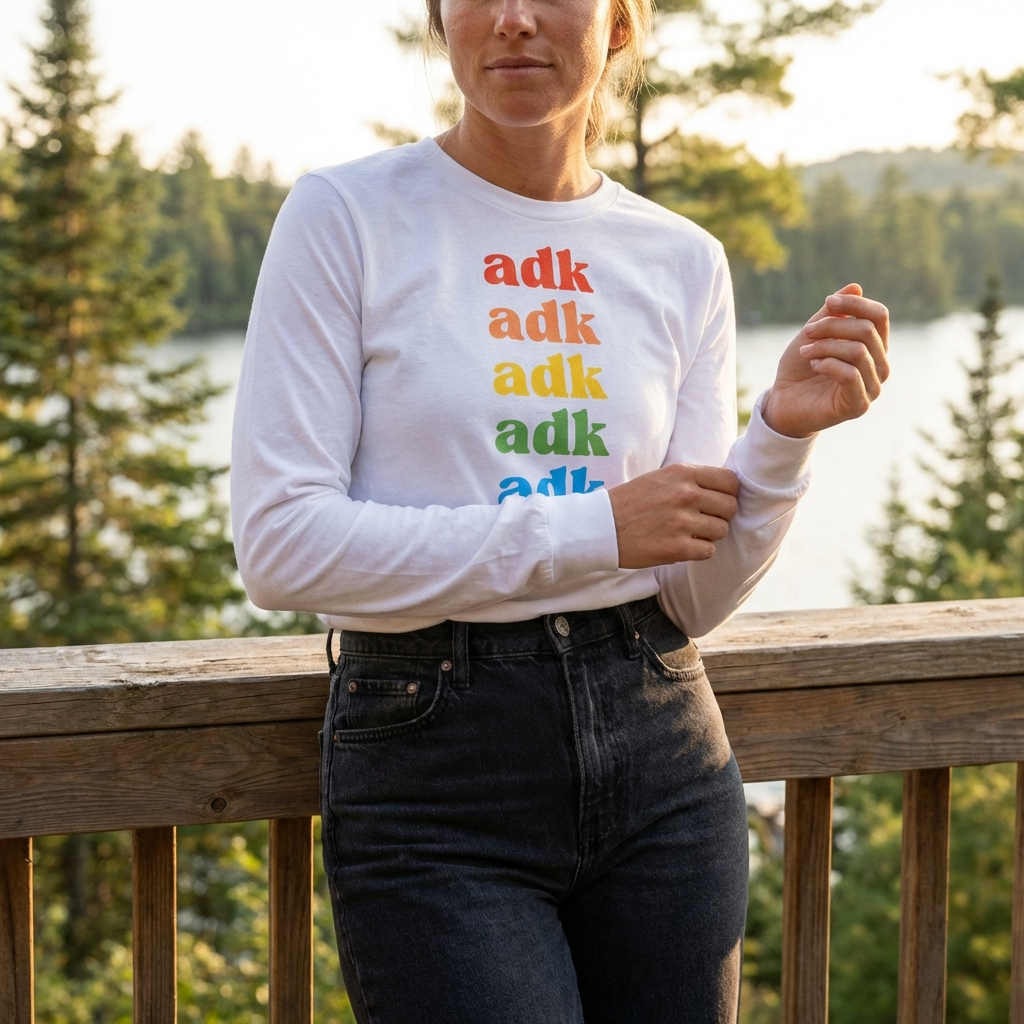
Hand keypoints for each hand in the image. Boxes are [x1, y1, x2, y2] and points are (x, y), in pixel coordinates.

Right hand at [609, 464, 738, 568]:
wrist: (601, 527)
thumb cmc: (630, 502)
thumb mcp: (660, 477)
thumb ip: (691, 480)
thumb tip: (724, 489)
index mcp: (682, 473)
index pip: (730, 481)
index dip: (727, 493)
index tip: (716, 501)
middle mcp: (686, 494)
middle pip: (730, 507)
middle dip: (720, 515)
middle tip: (702, 519)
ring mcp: (682, 522)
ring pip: (722, 530)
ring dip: (709, 534)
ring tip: (689, 532)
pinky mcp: (678, 548)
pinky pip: (709, 550)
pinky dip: (699, 550)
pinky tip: (682, 545)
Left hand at [761, 283, 889, 438]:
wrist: (783, 402)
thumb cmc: (800, 368)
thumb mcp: (813, 334)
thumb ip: (832, 313)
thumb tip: (856, 286)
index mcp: (873, 347)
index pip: (879, 316)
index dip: (855, 303)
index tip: (828, 301)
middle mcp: (879, 366)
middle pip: (867, 331)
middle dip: (832, 326)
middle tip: (807, 332)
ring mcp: (872, 387)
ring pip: (858, 351)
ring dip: (825, 346)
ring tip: (806, 352)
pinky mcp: (859, 405)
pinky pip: (851, 374)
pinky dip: (828, 364)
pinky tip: (814, 365)